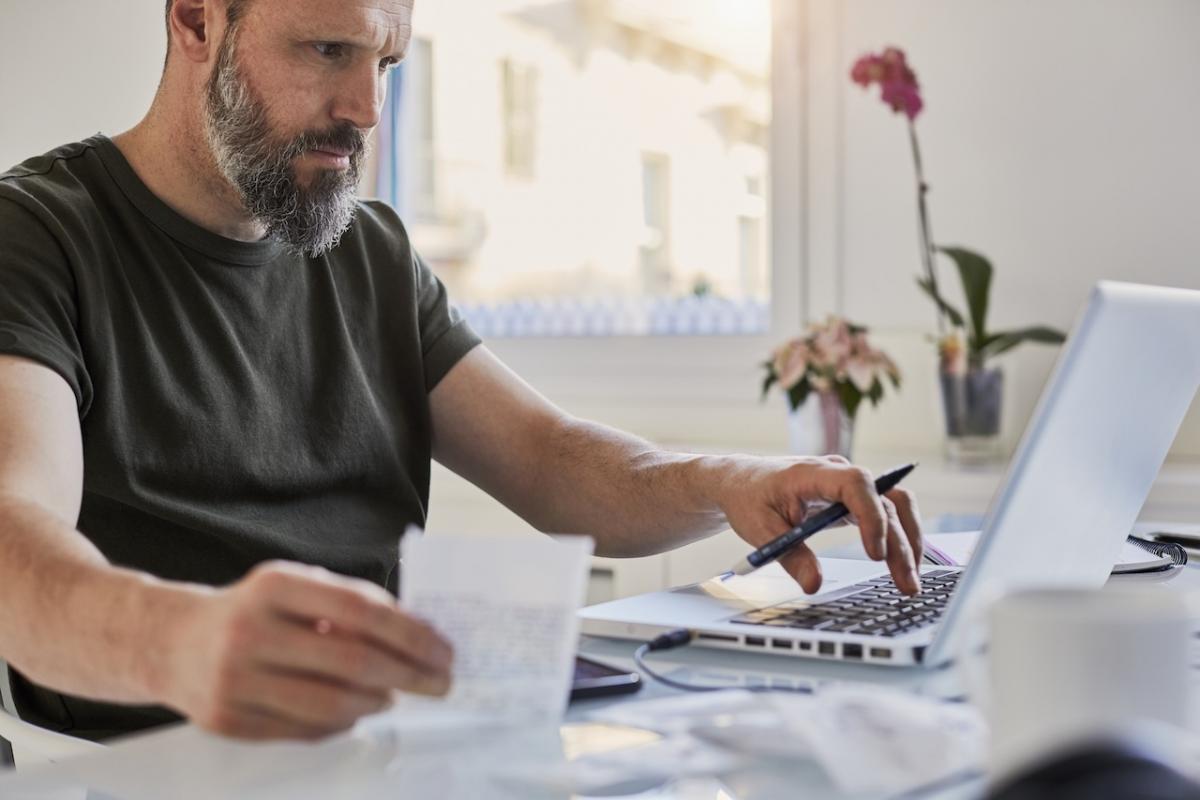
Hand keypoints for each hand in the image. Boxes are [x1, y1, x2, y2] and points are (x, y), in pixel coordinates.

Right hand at [161, 561, 452, 739]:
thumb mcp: (293, 588)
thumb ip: (347, 603)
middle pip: (351, 662)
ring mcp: (235, 681)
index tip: (443, 649)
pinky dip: (342, 721)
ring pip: (330, 705)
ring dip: (377, 702)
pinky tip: (357, 708)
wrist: (170, 642)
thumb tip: (416, 634)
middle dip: (408, 675)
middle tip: (439, 681)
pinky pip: (303, 730)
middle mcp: (250, 632)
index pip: (360, 610)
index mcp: (274, 587)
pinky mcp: (228, 722)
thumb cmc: (251, 611)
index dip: (410, 633)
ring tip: (395, 694)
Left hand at [716, 455, 923, 595]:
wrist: (742, 481)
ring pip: (893, 504)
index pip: (856, 483)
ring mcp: (848, 485)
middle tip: (906, 583)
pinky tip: (904, 564)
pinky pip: (886, 511)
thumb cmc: (749, 497)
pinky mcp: (852, 499)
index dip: (871, 517)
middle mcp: (837, 474)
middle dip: (899, 543)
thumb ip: (789, 556)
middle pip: (883, 500)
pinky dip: (899, 536)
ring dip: (908, 540)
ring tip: (910, 581)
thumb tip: (814, 584)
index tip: (875, 554)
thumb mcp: (759, 530)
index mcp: (811, 473)